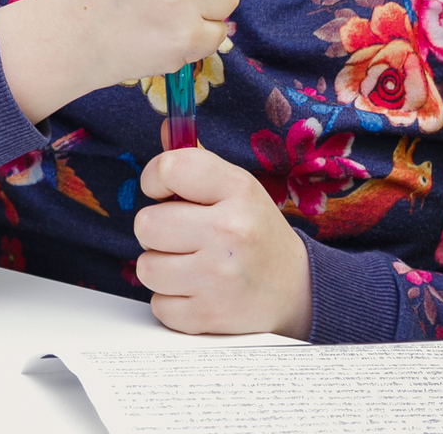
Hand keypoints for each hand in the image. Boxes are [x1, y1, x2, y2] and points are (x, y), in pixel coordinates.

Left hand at [134, 146, 312, 338]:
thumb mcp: (237, 188)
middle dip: (158, 230)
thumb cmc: (257, 232)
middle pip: (146, 223)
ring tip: (191, 263)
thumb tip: (166, 127)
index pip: (170, 168)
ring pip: (146, 267)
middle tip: (182, 234)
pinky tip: (196, 290)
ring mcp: (219, 277)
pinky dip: (172, 300)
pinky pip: (158, 305)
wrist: (297, 289)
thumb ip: (197, 160)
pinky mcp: (210, 316)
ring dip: (162, 267)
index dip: (155, 178)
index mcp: (237, 190)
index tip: (163, 190)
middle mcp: (229, 231)